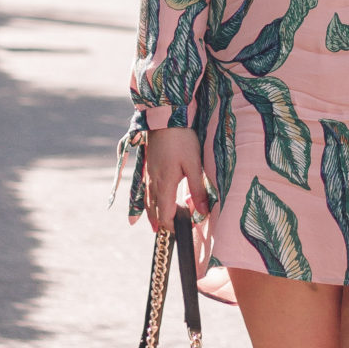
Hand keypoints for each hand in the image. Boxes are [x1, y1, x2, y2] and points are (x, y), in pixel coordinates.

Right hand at [144, 128, 210, 242]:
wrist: (164, 117)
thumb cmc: (181, 139)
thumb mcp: (194, 163)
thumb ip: (198, 189)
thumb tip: (203, 212)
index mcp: (165, 186)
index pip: (165, 216)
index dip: (174, 226)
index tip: (185, 228)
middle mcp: (153, 184)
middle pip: (154, 212)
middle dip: (162, 224)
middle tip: (173, 229)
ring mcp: (149, 175)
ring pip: (147, 202)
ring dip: (153, 215)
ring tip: (157, 225)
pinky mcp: (148, 167)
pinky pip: (145, 191)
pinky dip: (148, 202)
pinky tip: (151, 201)